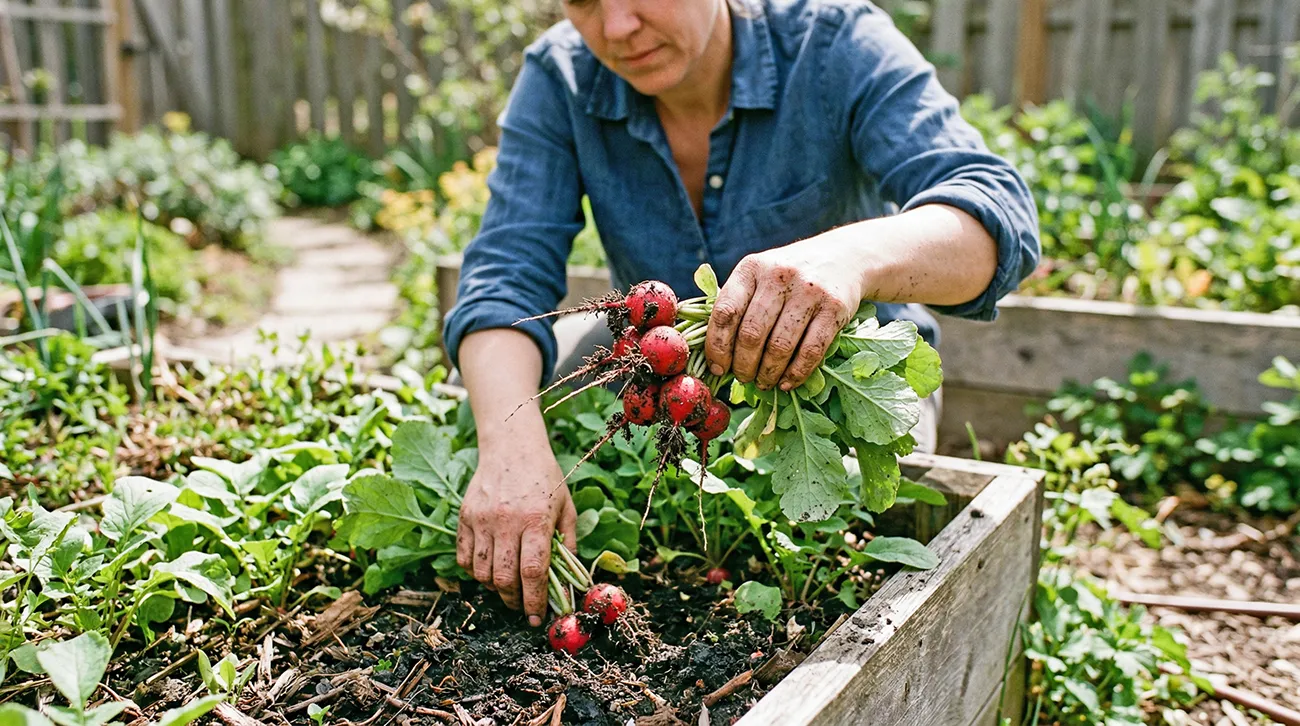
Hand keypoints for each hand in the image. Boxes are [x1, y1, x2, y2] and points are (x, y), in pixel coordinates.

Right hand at [456, 439, 577, 626]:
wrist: (512, 447)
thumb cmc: (545, 478)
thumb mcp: (566, 508)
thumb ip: (568, 545)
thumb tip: (569, 580)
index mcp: (536, 520)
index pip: (533, 572)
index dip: (535, 601)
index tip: (537, 618)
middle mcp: (506, 522)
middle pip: (505, 578)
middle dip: (514, 601)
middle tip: (522, 606)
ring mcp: (482, 520)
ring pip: (482, 573)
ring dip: (495, 588)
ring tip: (507, 587)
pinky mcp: (465, 517)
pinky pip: (464, 558)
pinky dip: (474, 572)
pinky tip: (489, 569)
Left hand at [705, 236, 864, 390]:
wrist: (843, 257)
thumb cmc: (788, 277)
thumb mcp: (759, 276)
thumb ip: (738, 305)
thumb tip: (713, 355)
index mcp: (751, 268)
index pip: (725, 313)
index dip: (717, 346)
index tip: (718, 368)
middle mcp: (779, 276)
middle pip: (751, 334)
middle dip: (744, 365)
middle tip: (743, 378)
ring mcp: (809, 291)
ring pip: (780, 346)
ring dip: (768, 373)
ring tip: (764, 383)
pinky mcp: (835, 308)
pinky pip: (811, 351)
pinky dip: (796, 374)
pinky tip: (787, 383)